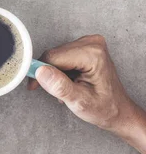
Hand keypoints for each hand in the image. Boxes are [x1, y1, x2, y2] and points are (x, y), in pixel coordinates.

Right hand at [28, 35, 145, 146]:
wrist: (118, 110)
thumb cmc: (104, 108)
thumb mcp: (79, 102)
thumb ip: (59, 86)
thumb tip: (40, 71)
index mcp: (93, 54)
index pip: (53, 57)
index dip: (40, 72)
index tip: (34, 86)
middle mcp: (92, 43)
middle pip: (53, 55)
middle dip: (49, 73)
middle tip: (56, 91)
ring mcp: (90, 43)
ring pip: (55, 55)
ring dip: (54, 72)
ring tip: (66, 87)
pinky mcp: (86, 46)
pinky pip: (62, 55)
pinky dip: (61, 69)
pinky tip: (70, 80)